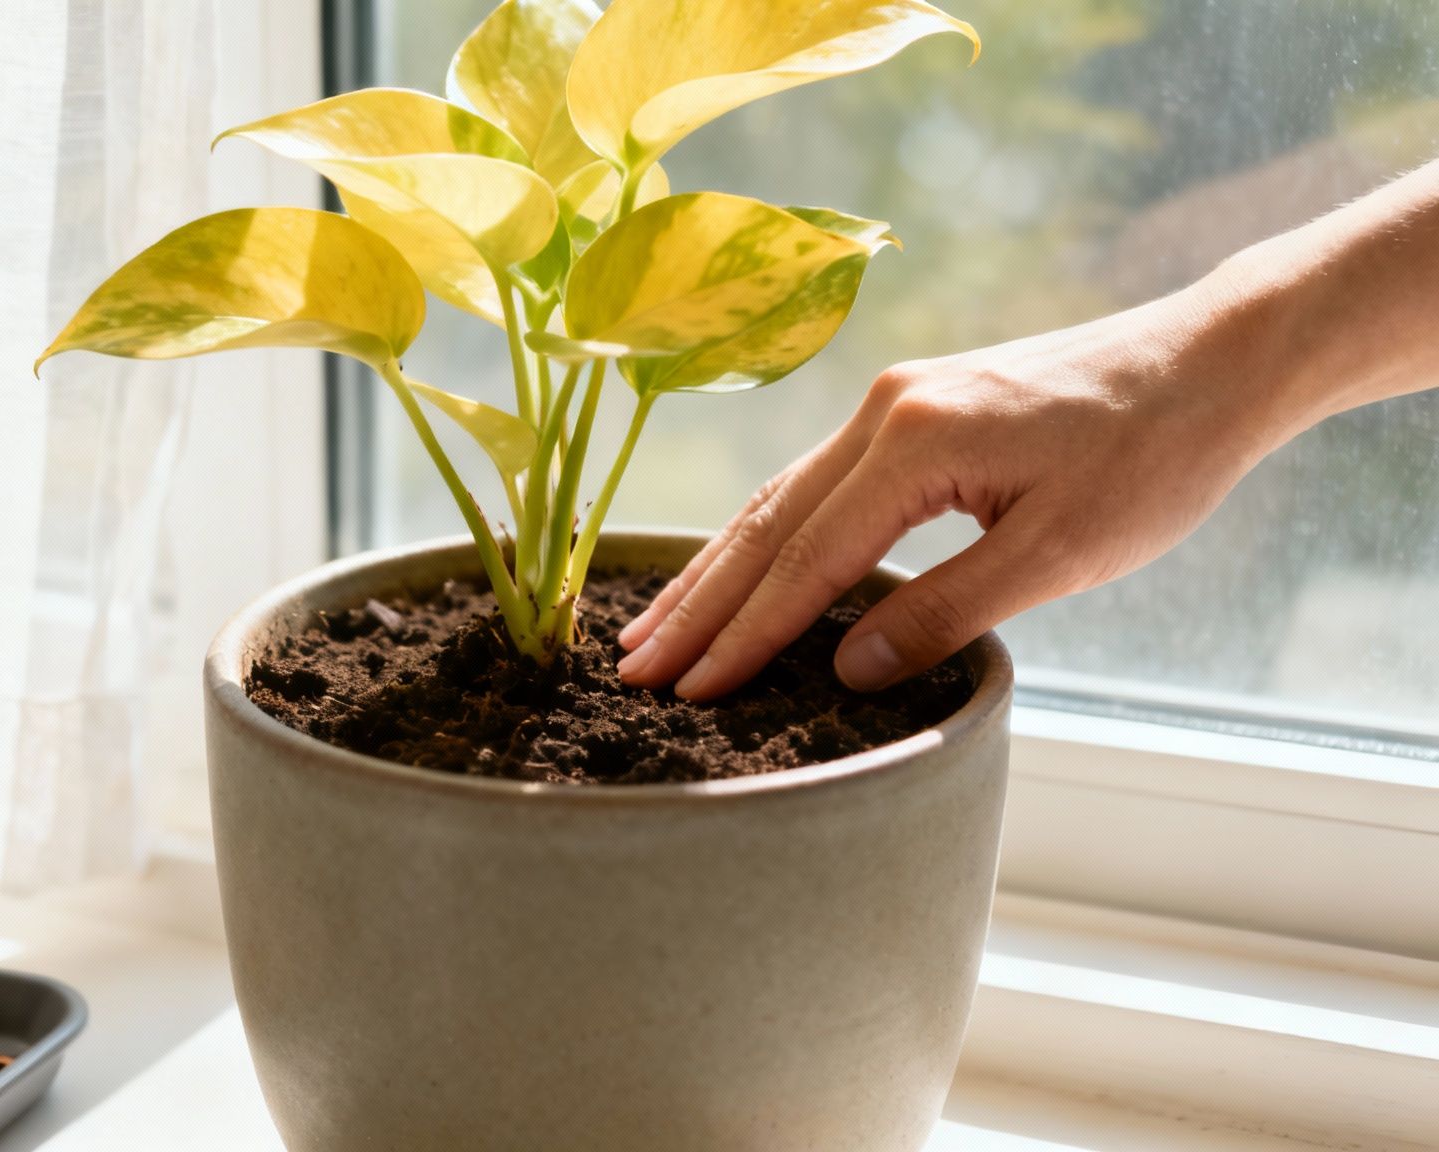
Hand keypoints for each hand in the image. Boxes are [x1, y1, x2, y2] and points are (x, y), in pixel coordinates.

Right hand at [613, 288, 1309, 699]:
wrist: (1210, 358)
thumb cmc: (1154, 455)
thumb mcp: (1061, 553)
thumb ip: (947, 611)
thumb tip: (848, 670)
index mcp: (917, 442)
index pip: (808, 559)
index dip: (746, 636)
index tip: (689, 694)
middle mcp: (885, 411)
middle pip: (765, 522)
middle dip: (697, 604)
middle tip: (631, 670)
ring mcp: (892, 402)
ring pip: (777, 498)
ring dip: (715, 570)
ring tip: (654, 630)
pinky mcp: (910, 409)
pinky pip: (812, 481)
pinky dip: (763, 536)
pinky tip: (732, 569)